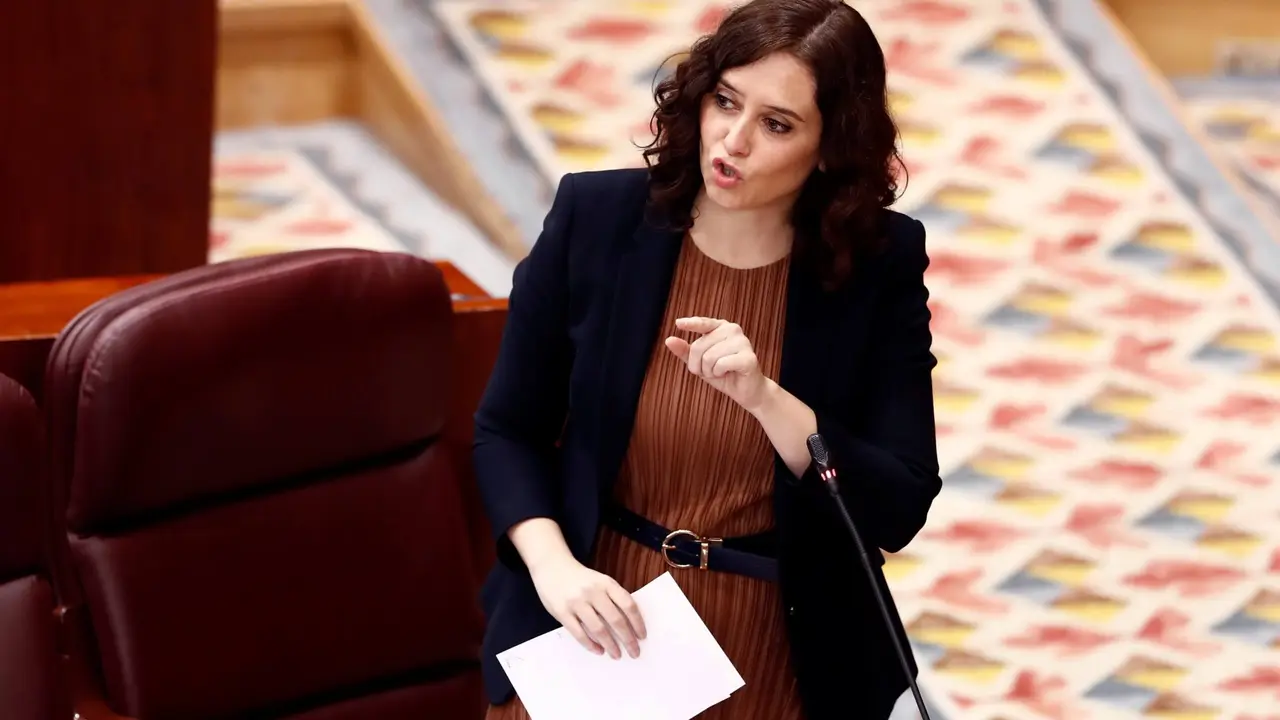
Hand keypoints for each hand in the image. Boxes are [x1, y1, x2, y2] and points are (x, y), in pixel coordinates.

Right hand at [528, 555, 645, 658]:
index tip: (642, 636)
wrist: (551, 566)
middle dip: (627, 639)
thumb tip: (629, 623)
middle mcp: (593, 592)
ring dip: (610, 645)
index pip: (628, 605)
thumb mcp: (600, 581)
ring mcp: (576, 602)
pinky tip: (598, 650)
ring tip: (616, 654)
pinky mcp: (562, 612)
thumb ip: (612, 597)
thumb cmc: (580, 578)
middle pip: (616, 620)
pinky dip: (590, 645)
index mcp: (606, 583)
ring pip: (598, 629)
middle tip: (634, 652)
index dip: (637, 622)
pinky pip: (579, 633)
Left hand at [665, 316, 771, 411]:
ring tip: (721, 372)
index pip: (703, 323)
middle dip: (699, 365)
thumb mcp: (700, 363)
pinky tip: (729, 374)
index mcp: (721, 327)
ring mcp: (742, 342)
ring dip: (710, 371)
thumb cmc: (722, 374)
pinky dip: (719, 373)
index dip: (690, 323)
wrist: (746, 391)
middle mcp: (732, 330)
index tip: (678, 323)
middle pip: (699, 347)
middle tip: (712, 370)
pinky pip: (721, 364)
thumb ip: (685, 351)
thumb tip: (669, 340)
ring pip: (709, 357)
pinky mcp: (748, 357)